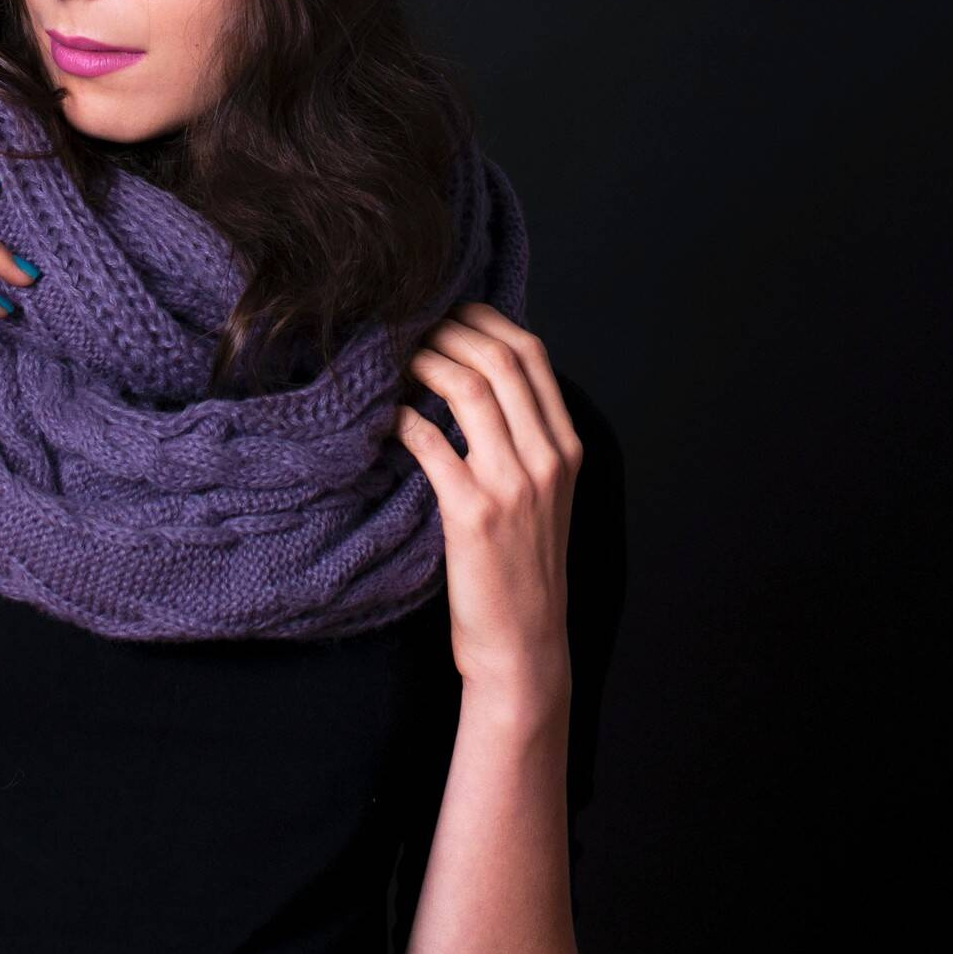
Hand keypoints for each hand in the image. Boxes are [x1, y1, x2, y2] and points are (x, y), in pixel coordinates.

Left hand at [394, 301, 582, 691]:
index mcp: (567, 448)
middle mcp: (547, 459)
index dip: (487, 320)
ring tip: (397, 356)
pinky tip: (385, 412)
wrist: (524, 642)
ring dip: (426, 361)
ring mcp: (513, 484)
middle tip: (413, 324)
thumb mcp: (544, 493)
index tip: (450, 311)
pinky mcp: (473, 513)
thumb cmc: (523, 564)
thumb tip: (472, 376)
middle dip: (451, 329)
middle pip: (501, 360)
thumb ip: (523, 438)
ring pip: (470, 389)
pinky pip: (431, 443)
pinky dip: (403, 417)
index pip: (534, 355)